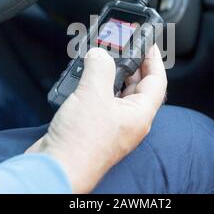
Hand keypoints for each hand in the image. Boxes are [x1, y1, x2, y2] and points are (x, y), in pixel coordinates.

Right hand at [26, 45, 166, 192]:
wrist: (55, 167)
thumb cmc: (81, 142)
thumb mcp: (94, 94)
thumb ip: (100, 67)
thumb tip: (99, 54)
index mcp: (139, 115)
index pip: (157, 82)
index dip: (154, 61)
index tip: (149, 45)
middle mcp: (128, 121)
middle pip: (137, 87)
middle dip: (131, 65)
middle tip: (123, 47)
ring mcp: (110, 125)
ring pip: (115, 93)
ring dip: (110, 75)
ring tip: (102, 58)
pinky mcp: (92, 127)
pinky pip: (99, 101)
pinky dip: (94, 86)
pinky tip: (84, 78)